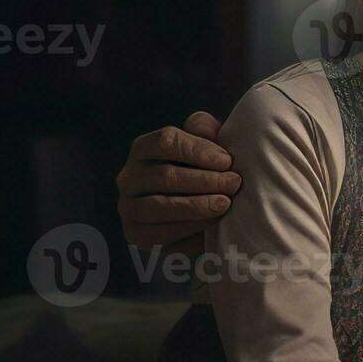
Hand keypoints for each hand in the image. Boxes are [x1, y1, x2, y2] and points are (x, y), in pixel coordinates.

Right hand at [116, 111, 240, 249]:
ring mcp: (128, 206)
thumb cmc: (204, 171)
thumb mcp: (207, 147)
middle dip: (205, 180)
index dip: (198, 150)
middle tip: (234, 184)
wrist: (199, 212)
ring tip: (225, 204)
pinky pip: (158, 232)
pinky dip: (188, 227)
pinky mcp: (134, 233)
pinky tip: (211, 223)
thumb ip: (205, 131)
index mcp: (143, 148)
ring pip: (160, 205)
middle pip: (165, 175)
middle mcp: (129, 176)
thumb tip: (204, 127)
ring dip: (197, 205)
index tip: (227, 161)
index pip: (165, 142)